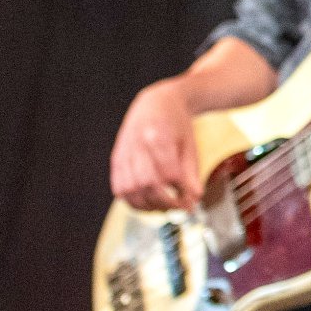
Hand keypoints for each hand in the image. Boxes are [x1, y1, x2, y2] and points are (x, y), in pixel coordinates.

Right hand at [111, 79, 200, 210]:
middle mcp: (136, 144)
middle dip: (165, 202)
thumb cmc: (176, 124)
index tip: (191, 200)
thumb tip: (195, 198)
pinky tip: (149, 203)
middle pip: (147, 183)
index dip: (180, 190)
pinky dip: (133, 201)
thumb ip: (192, 173)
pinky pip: (119, 188)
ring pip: (130, 189)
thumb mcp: (190, 144)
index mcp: (158, 135)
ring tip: (166, 207)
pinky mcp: (116, 160)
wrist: (155, 104)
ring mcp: (123, 153)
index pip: (168, 172)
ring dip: (148, 206)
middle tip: (180, 207)